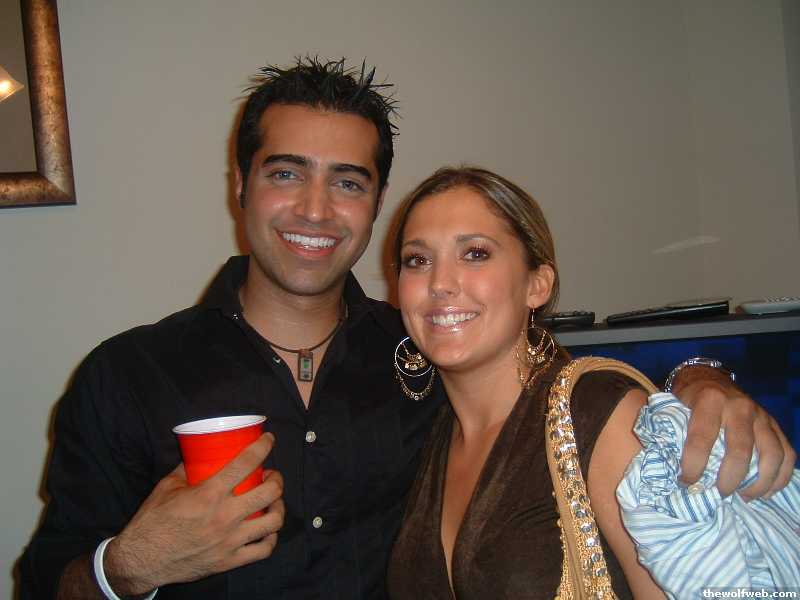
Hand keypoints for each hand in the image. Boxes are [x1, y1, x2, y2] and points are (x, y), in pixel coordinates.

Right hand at [104, 433, 284, 594]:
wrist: (141, 561)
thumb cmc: (153, 521)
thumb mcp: (168, 486)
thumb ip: (189, 468)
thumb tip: (203, 452)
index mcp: (209, 494)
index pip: (247, 463)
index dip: (263, 446)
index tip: (269, 440)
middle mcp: (225, 516)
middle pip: (270, 492)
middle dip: (277, 479)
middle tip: (271, 475)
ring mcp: (230, 541)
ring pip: (273, 522)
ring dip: (278, 507)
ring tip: (273, 501)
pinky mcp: (230, 561)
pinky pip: (264, 549)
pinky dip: (271, 537)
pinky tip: (266, 529)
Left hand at [674, 371, 795, 498]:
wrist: (710, 379)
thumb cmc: (688, 399)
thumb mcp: (673, 406)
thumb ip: (669, 430)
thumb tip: (663, 467)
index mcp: (709, 400)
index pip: (701, 438)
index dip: (693, 465)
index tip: (686, 482)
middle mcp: (739, 406)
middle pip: (739, 450)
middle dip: (728, 479)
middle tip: (717, 494)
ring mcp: (761, 415)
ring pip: (771, 455)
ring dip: (758, 482)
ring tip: (742, 497)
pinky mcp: (775, 425)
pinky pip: (787, 455)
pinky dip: (779, 478)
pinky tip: (764, 492)